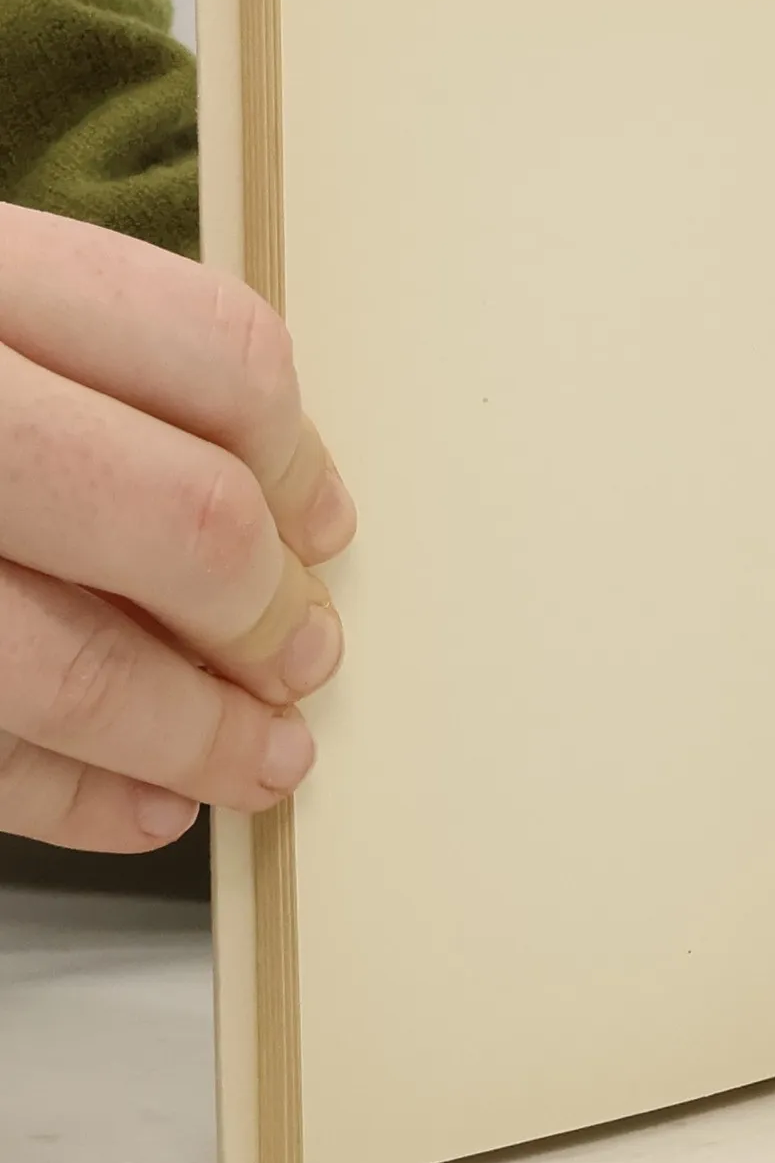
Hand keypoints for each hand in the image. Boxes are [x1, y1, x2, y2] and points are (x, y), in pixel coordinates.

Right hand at [0, 201, 353, 850]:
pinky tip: (139, 807)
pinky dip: (64, 794)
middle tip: (303, 655)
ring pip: (64, 661)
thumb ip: (72, 367)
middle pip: (178, 517)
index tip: (321, 526)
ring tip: (258, 762)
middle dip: (264, 614)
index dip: (297, 459)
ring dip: (191, 734)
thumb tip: (276, 515)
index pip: (215, 355)